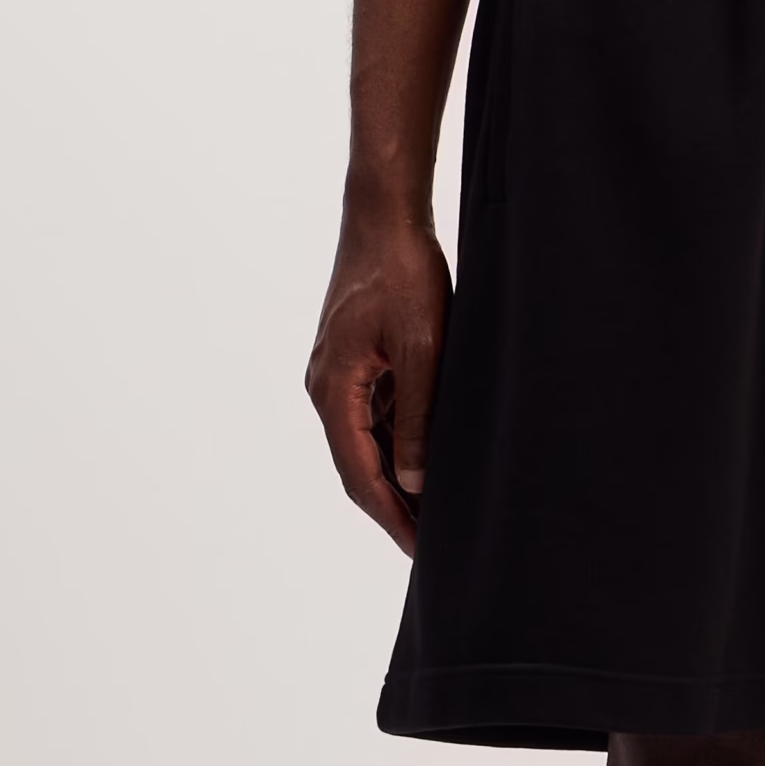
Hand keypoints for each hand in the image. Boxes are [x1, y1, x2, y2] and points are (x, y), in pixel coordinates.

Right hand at [305, 205, 451, 555]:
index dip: (391, 518)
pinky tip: (430, 461)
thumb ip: (419, 417)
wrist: (385, 214)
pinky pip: (375, 417)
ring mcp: (339, 375)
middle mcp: (326, 388)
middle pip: (358, 467)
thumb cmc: (403, 273)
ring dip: (398, 478)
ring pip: (367, 444)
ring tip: (437, 512)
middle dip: (393, 509)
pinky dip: (399, 444)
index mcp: (334, 389)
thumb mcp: (423, 350)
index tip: (420, 551)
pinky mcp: (356, 362)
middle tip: (431, 546)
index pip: (360, 475)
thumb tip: (414, 479)